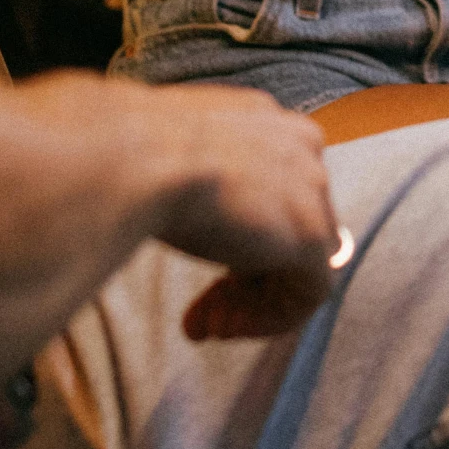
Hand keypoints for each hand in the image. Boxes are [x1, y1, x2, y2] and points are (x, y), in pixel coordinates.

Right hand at [142, 82, 340, 341]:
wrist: (135, 157)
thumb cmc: (135, 154)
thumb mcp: (175, 156)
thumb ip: (205, 176)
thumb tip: (195, 205)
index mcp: (266, 121)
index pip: (271, 190)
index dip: (236, 239)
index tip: (197, 270)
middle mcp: (301, 147)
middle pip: (288, 227)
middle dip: (243, 277)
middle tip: (201, 312)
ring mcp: (312, 190)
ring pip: (300, 261)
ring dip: (251, 302)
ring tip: (206, 327)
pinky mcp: (312, 235)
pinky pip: (311, 291)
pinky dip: (269, 317)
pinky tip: (222, 327)